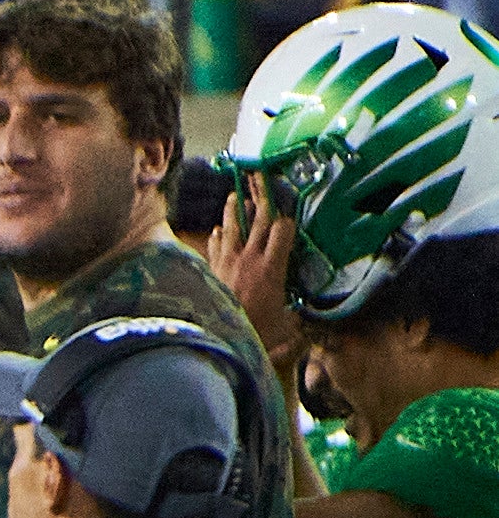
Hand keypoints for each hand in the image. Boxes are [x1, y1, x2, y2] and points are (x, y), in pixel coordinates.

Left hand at [210, 177, 305, 381]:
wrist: (214, 343)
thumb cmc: (254, 336)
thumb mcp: (286, 329)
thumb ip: (298, 320)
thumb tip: (307, 323)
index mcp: (271, 269)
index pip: (283, 230)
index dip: (289, 217)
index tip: (291, 208)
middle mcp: (248, 260)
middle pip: (258, 220)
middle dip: (262, 195)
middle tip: (261, 175)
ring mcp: (227, 264)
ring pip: (232, 228)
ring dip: (235, 210)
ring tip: (235, 194)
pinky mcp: (210, 272)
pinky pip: (214, 247)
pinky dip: (218, 236)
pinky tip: (217, 230)